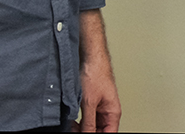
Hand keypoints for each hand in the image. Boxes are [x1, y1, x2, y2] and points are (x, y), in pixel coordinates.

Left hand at [74, 10, 120, 131]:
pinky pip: (86, 118)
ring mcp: (99, 107)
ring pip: (91, 126)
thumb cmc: (95, 73)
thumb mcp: (89, 103)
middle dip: (87, 133)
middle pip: (100, 131)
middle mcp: (108, 111)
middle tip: (75, 131)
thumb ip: (89, 123)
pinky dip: (78, 122)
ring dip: (81, 128)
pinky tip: (71, 121)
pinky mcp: (91, 103)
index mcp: (113, 112)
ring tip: (71, 126)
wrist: (90, 57)